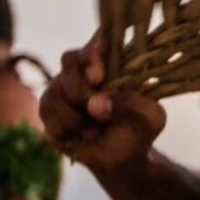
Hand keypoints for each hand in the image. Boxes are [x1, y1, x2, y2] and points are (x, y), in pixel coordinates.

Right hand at [39, 38, 167, 169]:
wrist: (122, 158)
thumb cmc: (139, 128)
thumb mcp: (151, 118)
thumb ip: (132, 104)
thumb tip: (96, 103)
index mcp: (111, 62)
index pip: (96, 42)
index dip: (92, 53)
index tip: (99, 76)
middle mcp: (82, 68)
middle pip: (69, 62)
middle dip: (83, 93)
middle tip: (100, 115)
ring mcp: (61, 86)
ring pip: (57, 93)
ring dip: (78, 119)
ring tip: (96, 129)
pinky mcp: (48, 108)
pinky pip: (48, 114)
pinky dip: (68, 131)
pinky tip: (82, 135)